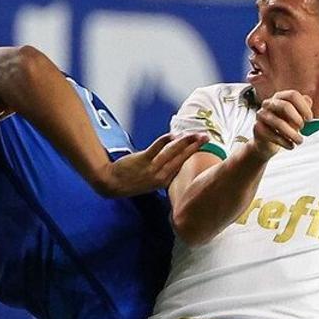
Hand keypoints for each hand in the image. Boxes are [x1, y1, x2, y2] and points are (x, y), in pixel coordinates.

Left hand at [93, 132, 209, 197]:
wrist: (112, 184)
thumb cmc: (131, 182)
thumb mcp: (150, 182)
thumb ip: (162, 172)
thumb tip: (173, 162)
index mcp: (165, 181)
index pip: (183, 165)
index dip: (193, 154)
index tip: (202, 145)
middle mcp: (161, 176)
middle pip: (182, 158)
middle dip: (195, 146)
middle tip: (206, 137)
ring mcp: (152, 168)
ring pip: (173, 152)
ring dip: (186, 142)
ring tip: (195, 134)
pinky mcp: (143, 160)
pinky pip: (157, 148)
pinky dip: (166, 140)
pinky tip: (174, 134)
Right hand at [251, 90, 312, 158]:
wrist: (267, 143)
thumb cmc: (284, 127)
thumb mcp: (296, 117)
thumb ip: (303, 108)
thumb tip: (308, 102)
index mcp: (280, 97)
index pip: (293, 95)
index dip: (303, 106)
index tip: (310, 118)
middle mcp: (269, 103)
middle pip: (285, 106)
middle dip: (297, 118)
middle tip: (302, 128)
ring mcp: (261, 115)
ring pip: (279, 123)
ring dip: (292, 134)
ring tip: (299, 141)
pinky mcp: (257, 128)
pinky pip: (273, 135)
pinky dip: (285, 142)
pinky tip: (291, 145)